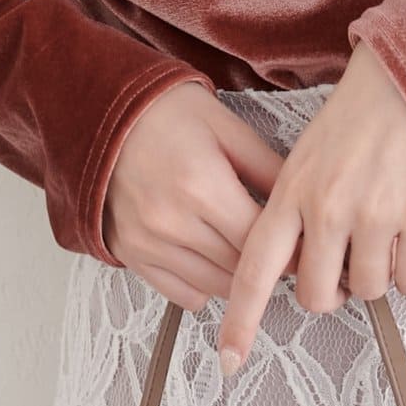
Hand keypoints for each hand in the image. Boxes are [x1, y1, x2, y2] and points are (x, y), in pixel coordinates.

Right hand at [102, 81, 295, 309]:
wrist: (101, 112)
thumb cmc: (166, 112)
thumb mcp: (226, 127)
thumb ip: (268, 168)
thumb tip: (302, 204)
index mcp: (202, 185)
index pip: (258, 240)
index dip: (289, 248)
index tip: (303, 246)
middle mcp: (171, 221)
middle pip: (238, 268)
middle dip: (266, 263)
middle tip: (281, 251)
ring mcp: (147, 242)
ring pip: (213, 286)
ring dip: (237, 277)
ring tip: (248, 253)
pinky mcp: (129, 253)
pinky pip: (179, 293)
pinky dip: (203, 286)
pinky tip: (213, 261)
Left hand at [215, 41, 405, 376]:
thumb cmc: (356, 120)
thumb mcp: (305, 159)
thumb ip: (292, 213)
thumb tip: (294, 271)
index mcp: (290, 193)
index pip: (254, 269)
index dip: (241, 319)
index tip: (229, 360)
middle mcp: (327, 208)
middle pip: (316, 296)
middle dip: (332, 289)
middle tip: (348, 259)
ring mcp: (374, 214)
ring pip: (366, 291)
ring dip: (376, 274)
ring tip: (385, 231)